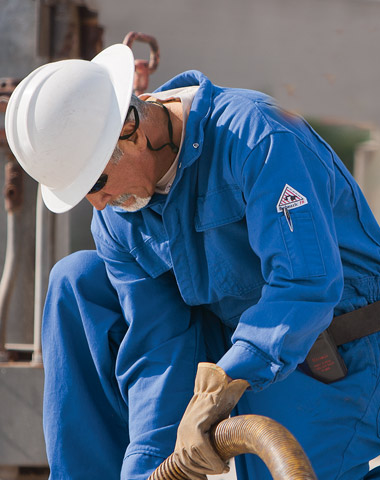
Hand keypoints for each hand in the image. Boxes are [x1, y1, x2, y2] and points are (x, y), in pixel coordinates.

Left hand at [172, 363, 248, 478]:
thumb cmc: (217, 409)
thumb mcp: (208, 429)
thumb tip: (214, 462)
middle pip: (188, 462)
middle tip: (220, 470)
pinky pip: (202, 448)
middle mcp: (182, 432)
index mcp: (182, 434)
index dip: (192, 474)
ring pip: (195, 457)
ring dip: (210, 467)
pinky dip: (212, 459)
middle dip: (204, 471)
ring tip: (223, 467)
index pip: (182, 462)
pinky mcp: (196, 424)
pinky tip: (222, 465)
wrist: (217, 389)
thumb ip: (205, 443)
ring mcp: (187, 428)